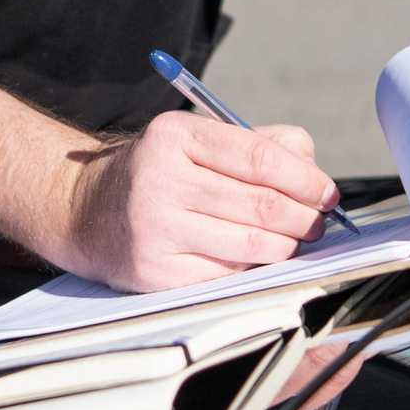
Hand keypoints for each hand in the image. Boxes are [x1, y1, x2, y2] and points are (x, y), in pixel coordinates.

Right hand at [63, 112, 344, 292]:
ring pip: (251, 246)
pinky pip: (226, 274)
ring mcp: (154, 229)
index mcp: (174, 136)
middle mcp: (160, 180)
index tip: (326, 192)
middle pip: (261, 206)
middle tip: (317, 222)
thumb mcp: (197, 140)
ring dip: (286, 247)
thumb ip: (260, 144)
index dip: (305, 179)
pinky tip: (257, 258)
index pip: (260, 158)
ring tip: (293, 241)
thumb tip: (313, 171)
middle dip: (303, 217)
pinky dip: (253, 268)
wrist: (84, 210)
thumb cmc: (158, 173)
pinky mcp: (153, 271)